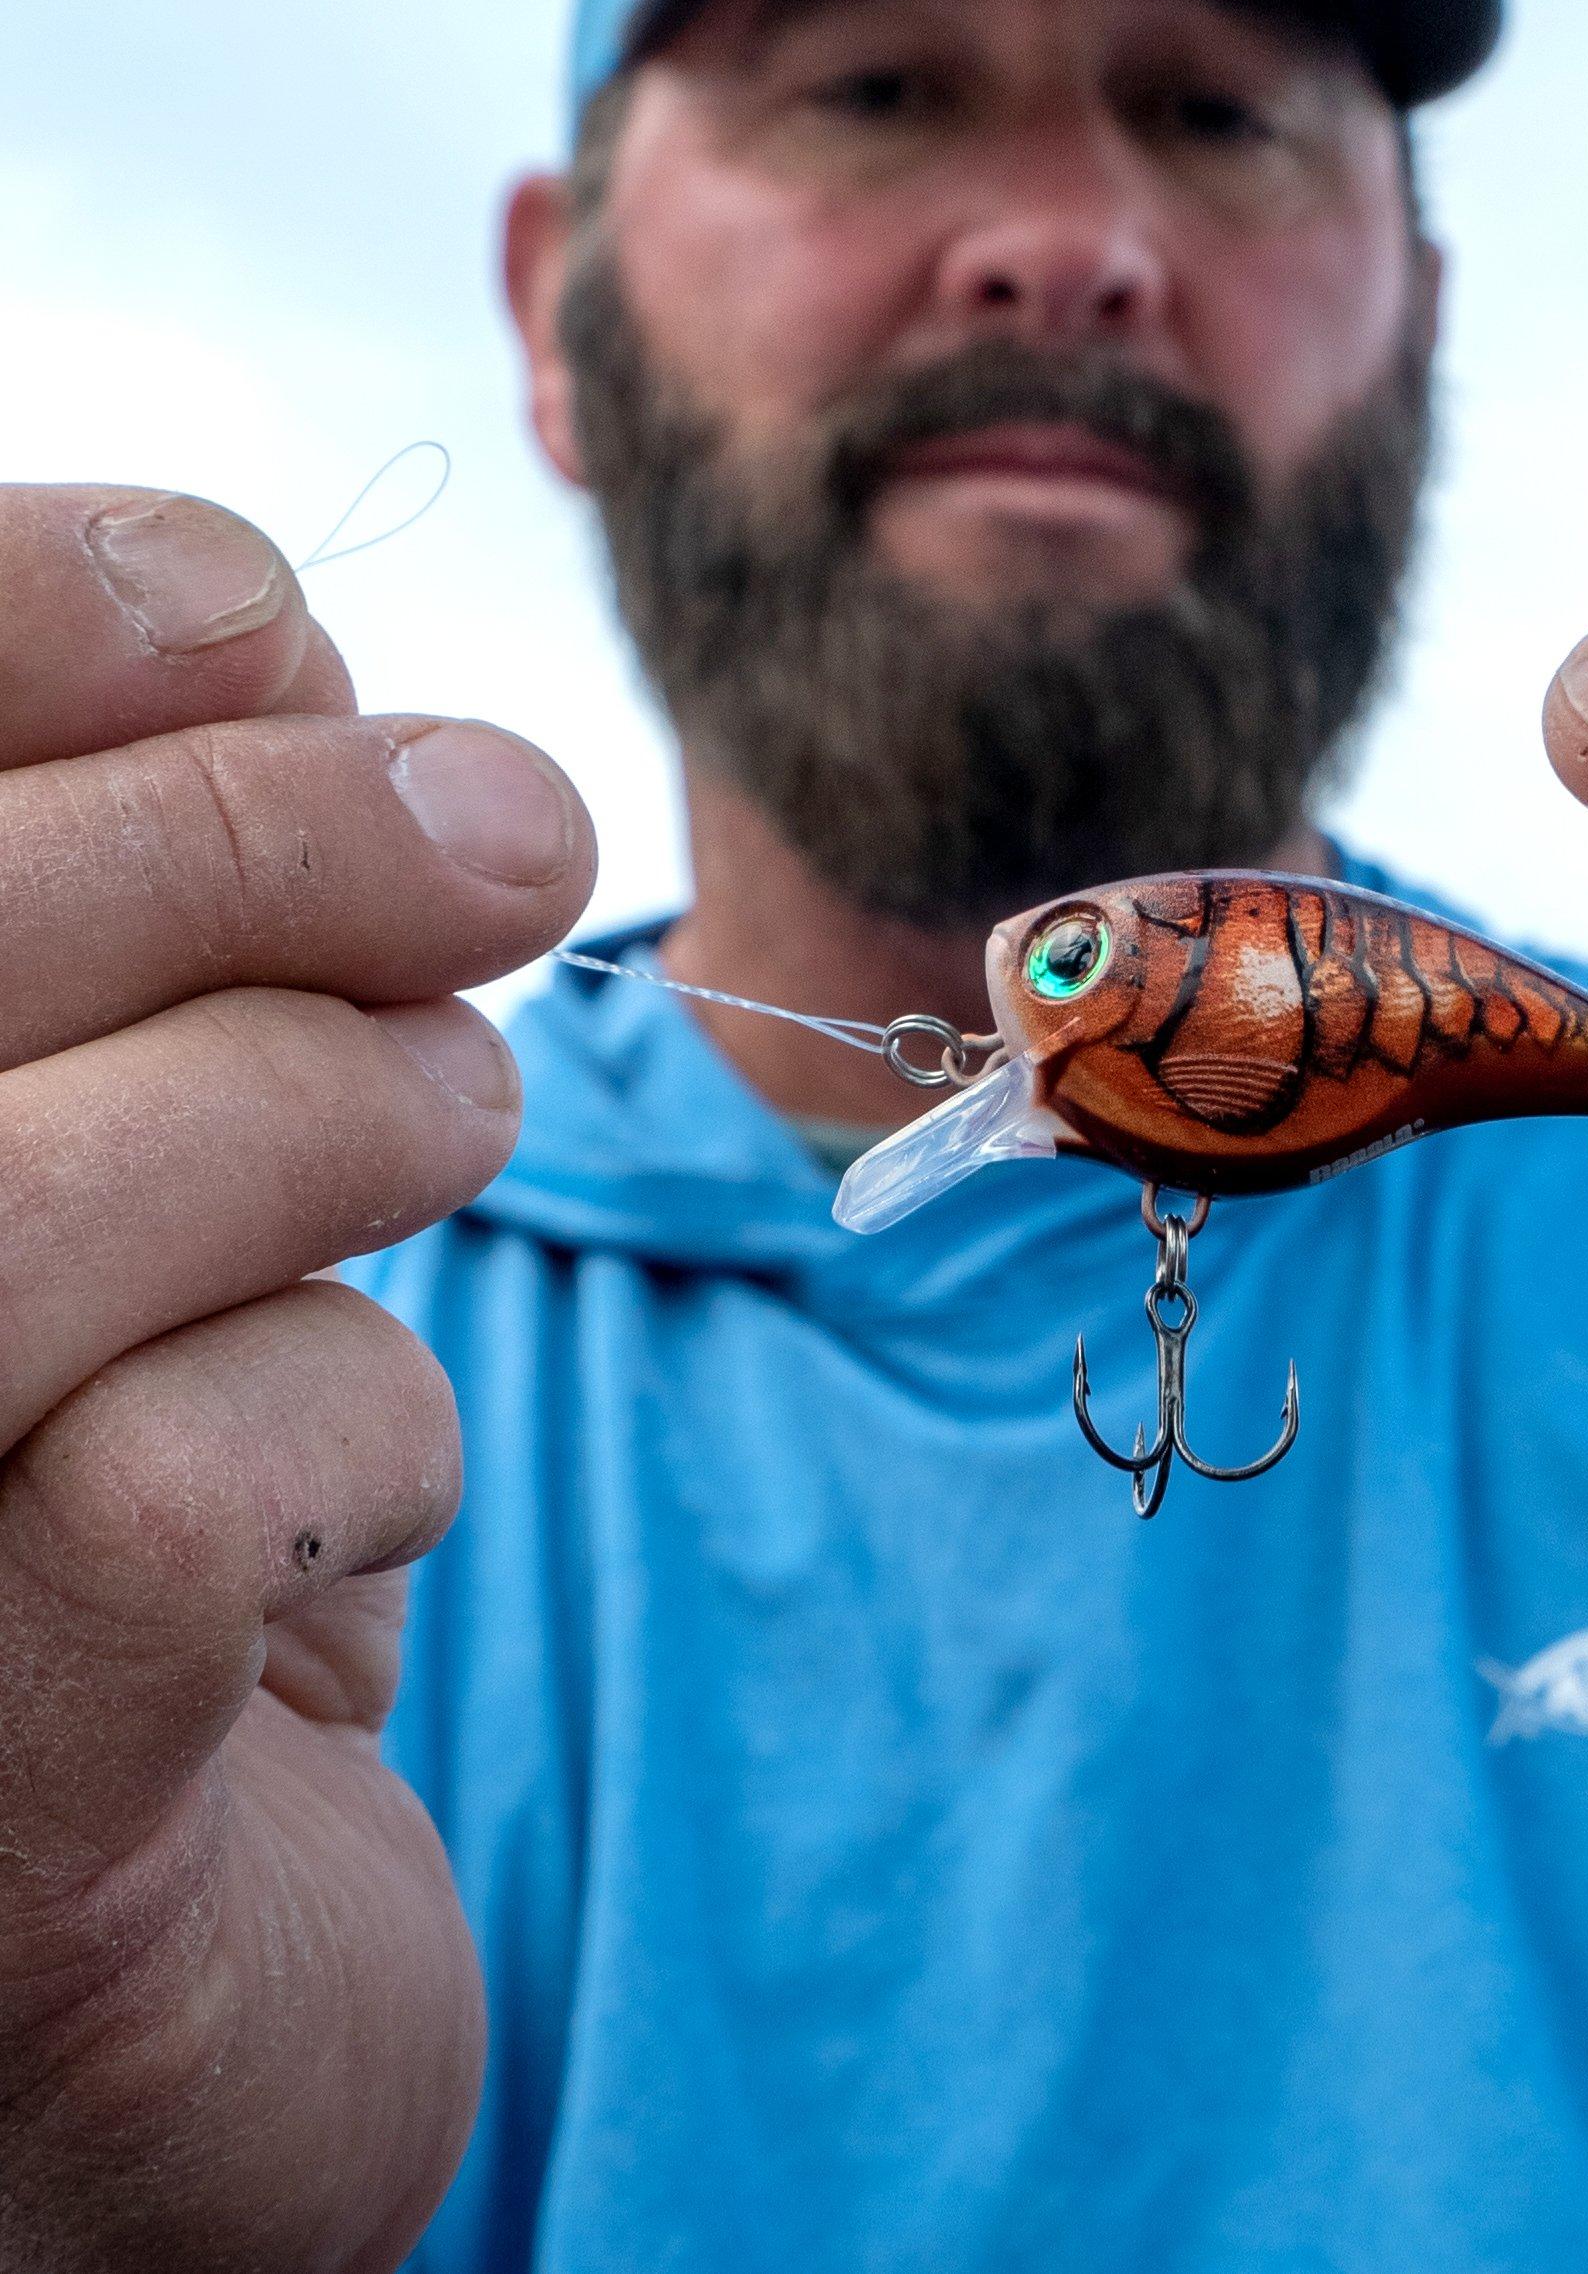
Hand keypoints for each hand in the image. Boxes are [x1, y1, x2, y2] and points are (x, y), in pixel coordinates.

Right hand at [0, 487, 592, 2268]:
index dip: (16, 616)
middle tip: (513, 828)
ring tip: (450, 1109)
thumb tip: (255, 630)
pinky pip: (153, 1484)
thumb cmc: (132, 1509)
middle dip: (257, 831)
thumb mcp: (134, 1152)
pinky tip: (364, 1501)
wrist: (169, 2000)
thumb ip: (148, 888)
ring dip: (318, 1102)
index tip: (255, 612)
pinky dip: (351, 1418)